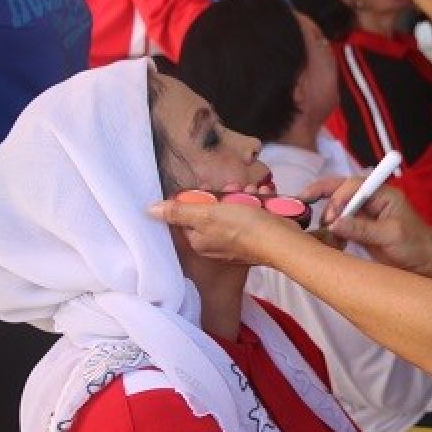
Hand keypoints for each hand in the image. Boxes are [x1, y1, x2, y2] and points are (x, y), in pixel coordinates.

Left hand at [149, 197, 313, 266]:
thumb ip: (178, 211)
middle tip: (237, 187)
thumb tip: (149, 210)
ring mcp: (236, 243)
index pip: (189, 214)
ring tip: (255, 190)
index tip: (211, 186)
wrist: (281, 242)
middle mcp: (215, 244)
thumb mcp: (207, 214)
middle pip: (213, 211)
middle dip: (226, 195)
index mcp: (199, 240)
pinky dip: (258, 204)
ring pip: (234, 211)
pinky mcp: (255, 239)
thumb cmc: (244, 227)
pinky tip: (265, 196)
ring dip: (245, 196)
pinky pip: (252, 217)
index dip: (200, 197)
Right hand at [302, 176, 431, 276]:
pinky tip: (329, 241)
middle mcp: (372, 200)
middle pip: (341, 189)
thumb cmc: (416, 246)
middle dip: (324, 199)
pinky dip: (331, 231)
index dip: (338, 197)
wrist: (428, 264)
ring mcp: (365, 214)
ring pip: (337, 207)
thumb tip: (334, 223)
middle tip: (311, 214)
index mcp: (383, 194)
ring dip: (327, 217)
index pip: (354, 185)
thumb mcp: (391, 236)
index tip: (331, 218)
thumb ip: (363, 229)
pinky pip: (340, 224)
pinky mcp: (360, 229)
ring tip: (324, 234)